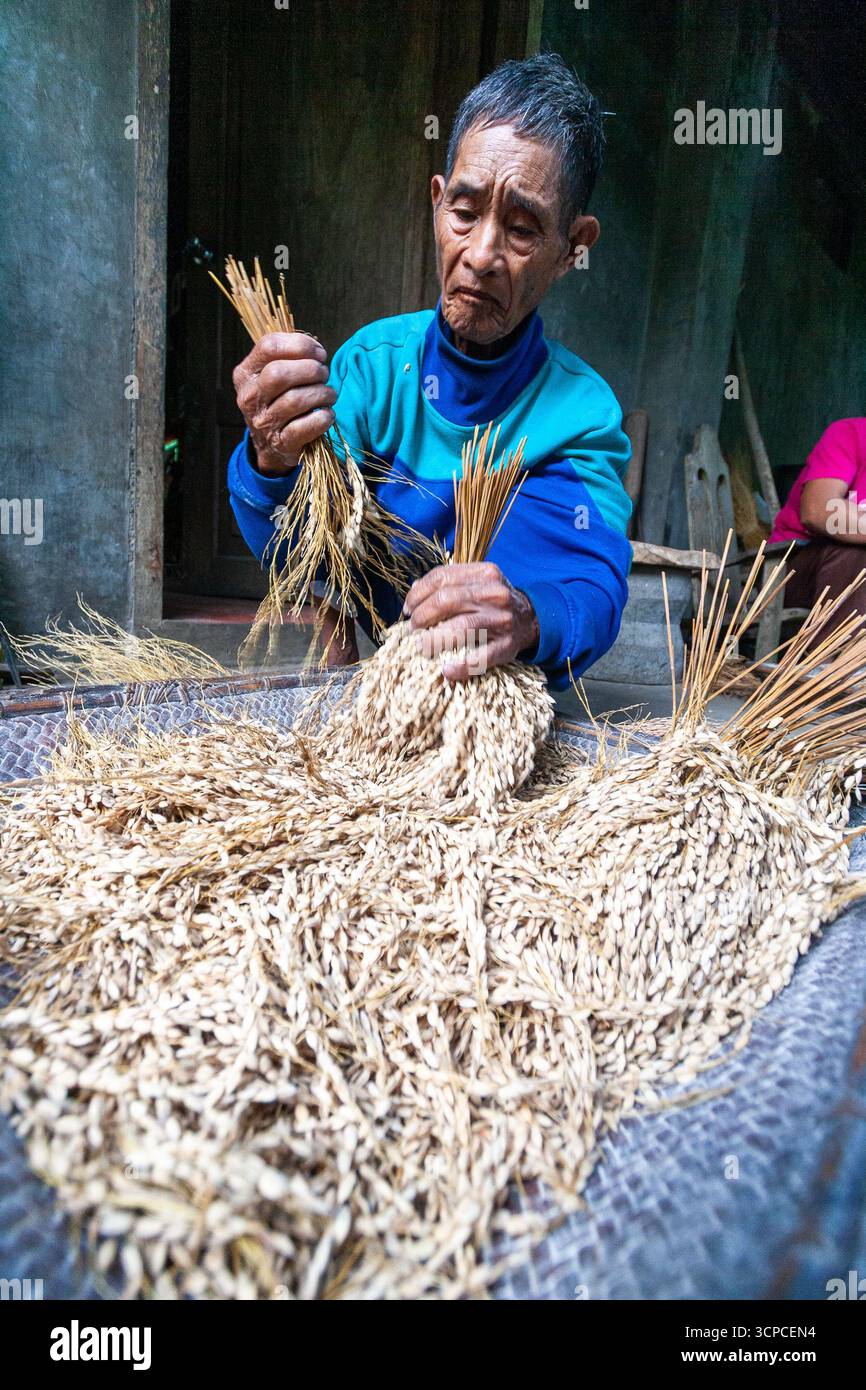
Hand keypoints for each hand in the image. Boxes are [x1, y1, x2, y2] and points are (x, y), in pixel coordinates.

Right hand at [232, 332, 336, 475]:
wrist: (270, 446)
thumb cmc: (278, 401)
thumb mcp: (271, 375)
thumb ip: (288, 356)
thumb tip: (316, 351)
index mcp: (245, 374)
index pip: (269, 346)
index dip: (300, 345)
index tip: (319, 354)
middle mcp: (249, 397)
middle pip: (280, 373)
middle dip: (311, 370)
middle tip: (324, 375)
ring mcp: (263, 422)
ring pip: (295, 399)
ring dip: (322, 393)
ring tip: (329, 395)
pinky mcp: (281, 443)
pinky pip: (306, 426)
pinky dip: (323, 418)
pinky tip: (327, 414)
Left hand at [403, 562, 538, 679]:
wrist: (531, 619)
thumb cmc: (494, 601)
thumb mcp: (478, 582)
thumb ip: (449, 582)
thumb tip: (415, 591)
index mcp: (485, 574)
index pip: (443, 577)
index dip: (419, 593)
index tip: (408, 608)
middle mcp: (494, 594)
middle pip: (448, 600)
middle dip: (422, 615)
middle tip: (413, 628)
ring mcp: (502, 621)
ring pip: (461, 628)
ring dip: (434, 638)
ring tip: (421, 646)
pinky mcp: (506, 647)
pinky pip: (481, 659)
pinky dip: (460, 667)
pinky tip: (446, 670)